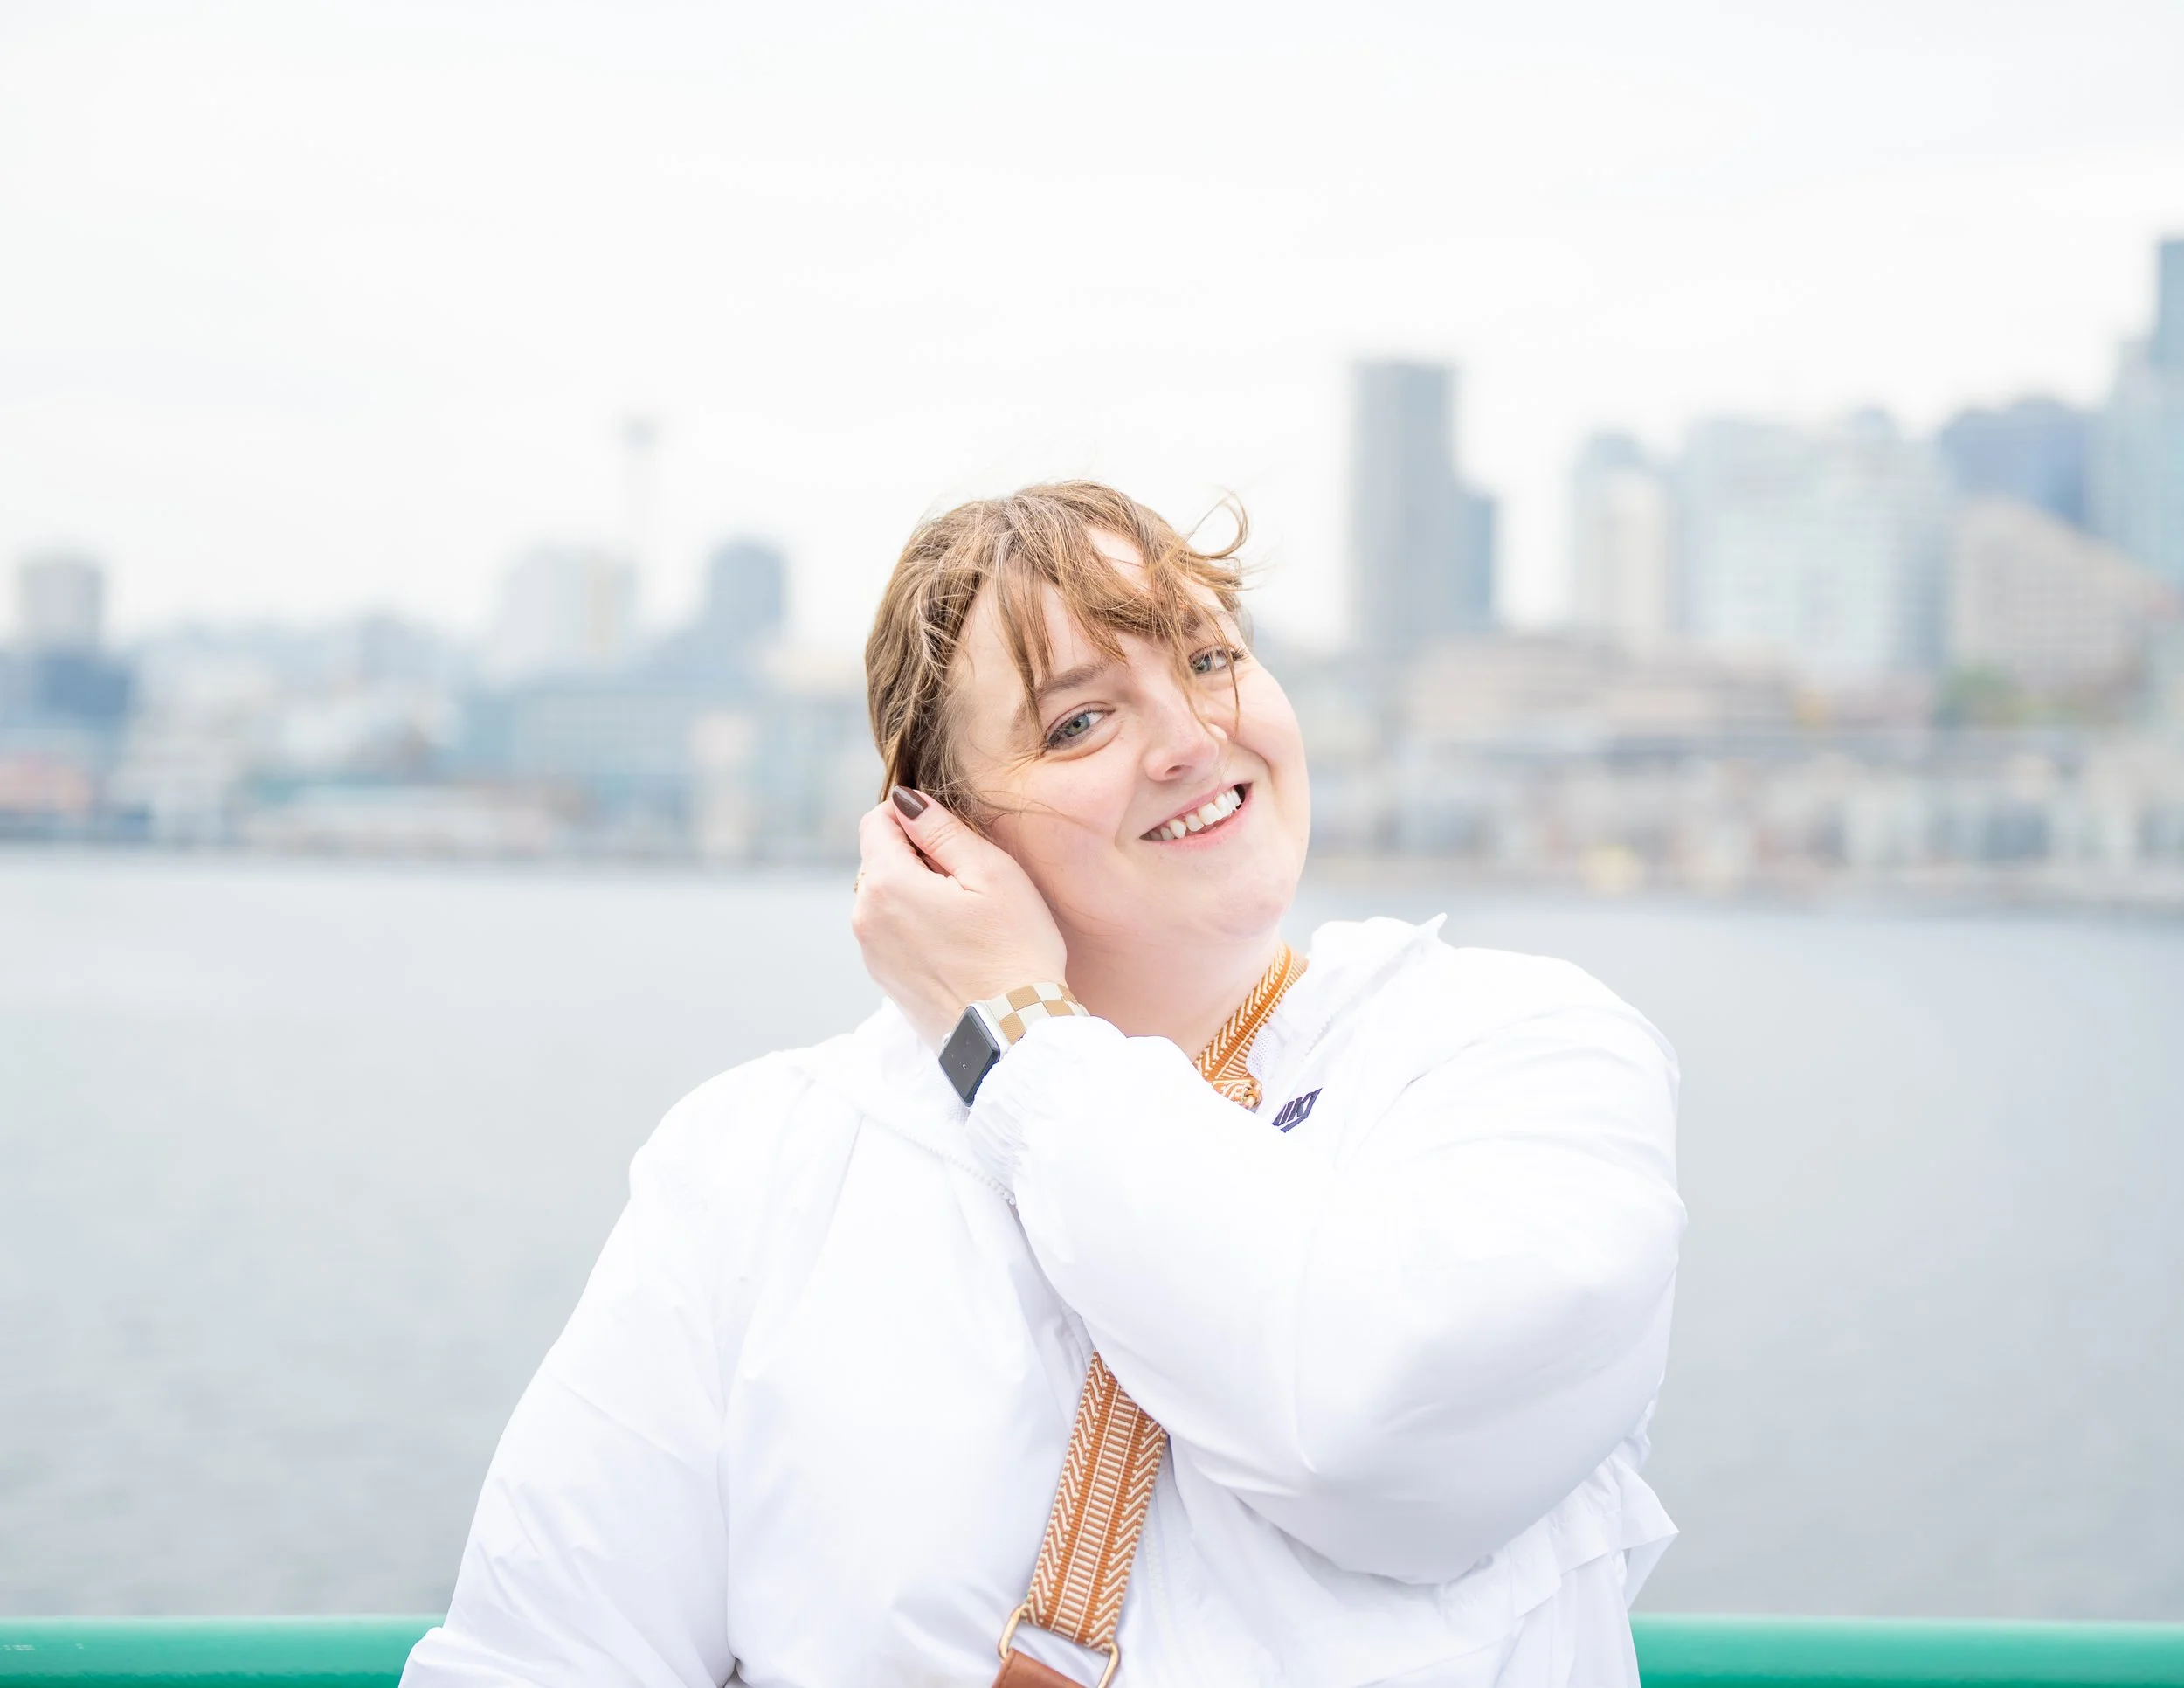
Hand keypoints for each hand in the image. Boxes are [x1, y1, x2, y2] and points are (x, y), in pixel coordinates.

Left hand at [851, 789, 1070, 1048]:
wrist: (1014, 1035)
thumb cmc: (1014, 950)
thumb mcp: (991, 873)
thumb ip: (941, 829)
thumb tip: (905, 801)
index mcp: (885, 885)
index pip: (876, 821)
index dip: (914, 819)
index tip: (952, 840)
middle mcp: (864, 919)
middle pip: (880, 861)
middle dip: (917, 859)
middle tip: (970, 886)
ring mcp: (872, 955)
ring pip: (886, 898)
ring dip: (917, 895)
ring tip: (967, 922)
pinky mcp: (887, 982)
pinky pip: (893, 934)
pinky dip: (917, 928)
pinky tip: (958, 949)